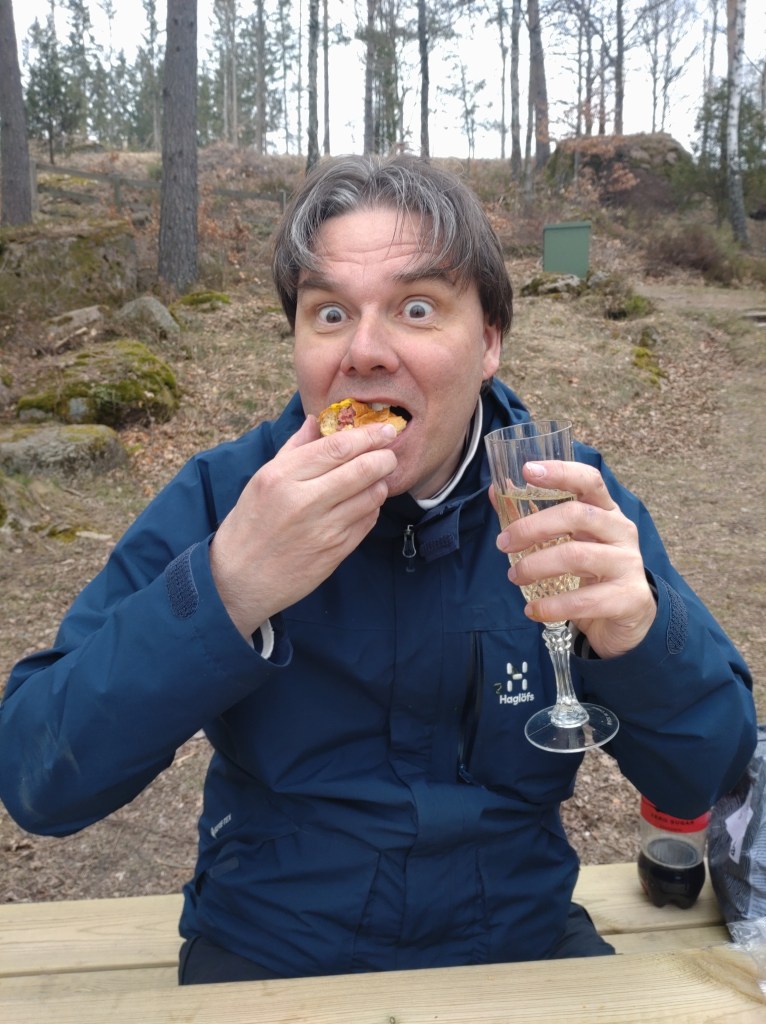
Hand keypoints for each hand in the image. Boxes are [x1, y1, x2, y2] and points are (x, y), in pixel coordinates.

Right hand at [210, 416, 397, 639]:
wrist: (240, 578)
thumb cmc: (250, 524)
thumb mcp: (262, 480)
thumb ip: (293, 449)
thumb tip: (317, 422)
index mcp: (282, 476)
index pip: (337, 448)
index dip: (368, 436)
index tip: (384, 430)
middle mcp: (304, 501)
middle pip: (362, 469)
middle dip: (384, 458)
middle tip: (389, 454)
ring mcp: (323, 529)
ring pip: (371, 496)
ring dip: (380, 483)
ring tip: (376, 478)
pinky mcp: (336, 551)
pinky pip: (367, 521)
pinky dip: (372, 508)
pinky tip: (364, 503)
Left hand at [492, 459, 656, 658]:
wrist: (629, 617)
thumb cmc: (593, 570)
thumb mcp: (569, 540)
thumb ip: (534, 517)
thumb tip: (496, 492)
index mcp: (606, 511)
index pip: (589, 480)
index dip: (560, 472)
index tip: (527, 470)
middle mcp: (621, 531)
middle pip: (577, 515)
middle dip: (532, 527)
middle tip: (503, 543)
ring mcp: (628, 564)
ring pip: (577, 556)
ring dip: (536, 566)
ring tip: (515, 577)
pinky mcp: (628, 598)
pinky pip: (584, 600)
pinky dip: (551, 605)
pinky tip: (532, 610)